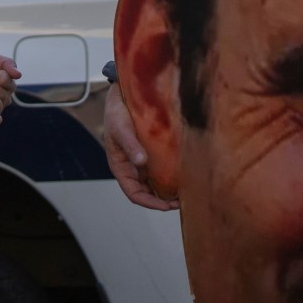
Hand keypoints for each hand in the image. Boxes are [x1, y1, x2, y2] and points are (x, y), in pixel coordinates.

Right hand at [102, 85, 176, 210]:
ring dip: (168, 190)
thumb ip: (131, 146)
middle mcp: (132, 167)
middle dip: (162, 200)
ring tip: (185, 192)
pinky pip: (162, 169)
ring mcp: (142, 161)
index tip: (166, 206)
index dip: (150, 202)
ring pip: (155, 183)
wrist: (123, 96)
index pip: (134, 193)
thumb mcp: (121, 129)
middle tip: (182, 202)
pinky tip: (184, 176)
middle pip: (146, 192)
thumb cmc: (116, 113)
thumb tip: (141, 162)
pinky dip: (172, 176)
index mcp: (121, 167)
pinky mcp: (152, 152)